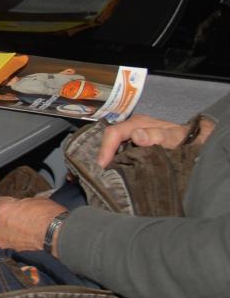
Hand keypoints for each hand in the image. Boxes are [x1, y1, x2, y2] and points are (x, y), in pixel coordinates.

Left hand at [0, 196, 65, 252]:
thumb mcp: (35, 200)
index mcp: (0, 210)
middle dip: (9, 220)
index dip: (9, 204)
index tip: (15, 206)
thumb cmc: (48, 217)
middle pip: (0, 221)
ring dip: (13, 233)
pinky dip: (18, 243)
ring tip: (28, 232)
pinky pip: (12, 245)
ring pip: (4, 234)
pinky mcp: (13, 254)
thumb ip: (23, 204)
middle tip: (23, 219)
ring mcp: (3, 243)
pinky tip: (29, 240)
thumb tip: (24, 206)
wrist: (57, 236)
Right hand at [96, 114, 212, 167]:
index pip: (114, 132)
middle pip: (109, 139)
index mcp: (138, 123)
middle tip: (101, 173)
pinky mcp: (133, 146)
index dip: (106, 148)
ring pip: (112, 146)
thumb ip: (159, 135)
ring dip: (108, 159)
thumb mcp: (175, 137)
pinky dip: (114, 161)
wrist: (195, 140)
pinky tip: (115, 171)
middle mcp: (131, 128)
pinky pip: (119, 151)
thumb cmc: (185, 138)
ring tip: (105, 174)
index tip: (104, 165)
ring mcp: (131, 137)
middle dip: (103, 154)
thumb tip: (136, 136)